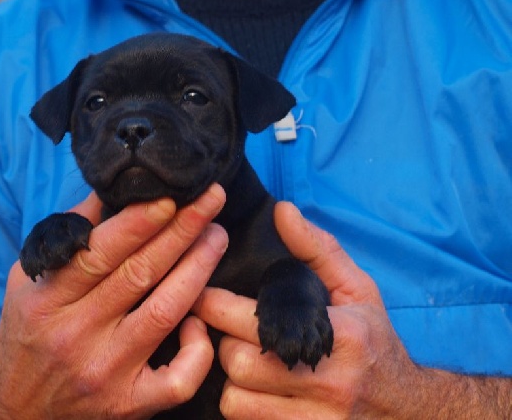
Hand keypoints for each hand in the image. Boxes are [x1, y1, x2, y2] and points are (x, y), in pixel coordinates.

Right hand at [0, 185, 228, 418]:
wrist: (19, 411)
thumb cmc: (28, 336)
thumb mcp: (30, 282)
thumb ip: (69, 238)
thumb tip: (108, 192)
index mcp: (47, 300)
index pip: (99, 252)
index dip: (140, 222)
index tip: (171, 196)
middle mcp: (75, 335)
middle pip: (139, 274)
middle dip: (181, 231)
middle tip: (210, 201)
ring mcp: (105, 372)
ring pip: (164, 313)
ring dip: (198, 269)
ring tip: (217, 235)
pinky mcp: (129, 404)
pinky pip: (178, 378)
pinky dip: (198, 348)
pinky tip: (200, 320)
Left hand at [192, 201, 420, 418]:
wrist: (409, 410)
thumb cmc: (374, 342)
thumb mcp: (356, 289)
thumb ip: (317, 248)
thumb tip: (281, 210)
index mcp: (338, 336)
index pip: (253, 321)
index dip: (215, 307)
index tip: (201, 297)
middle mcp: (328, 383)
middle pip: (239, 363)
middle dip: (226, 344)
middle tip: (231, 332)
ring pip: (236, 401)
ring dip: (232, 380)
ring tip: (247, 362)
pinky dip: (245, 407)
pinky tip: (259, 391)